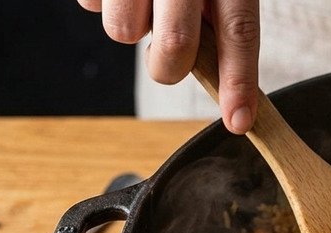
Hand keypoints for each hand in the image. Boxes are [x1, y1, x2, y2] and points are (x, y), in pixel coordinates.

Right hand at [77, 0, 259, 133]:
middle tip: (167, 55)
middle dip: (168, 67)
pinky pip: (90, 5)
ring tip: (140, 0)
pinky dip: (101, 1)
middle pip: (176, 46)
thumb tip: (224, 81)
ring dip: (129, 28)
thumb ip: (220, 16)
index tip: (239, 122)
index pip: (240, 31)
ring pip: (123, 32)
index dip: (239, 81)